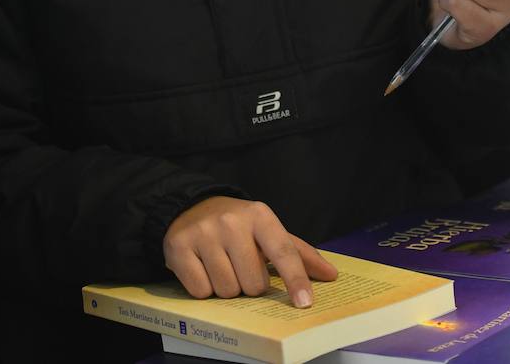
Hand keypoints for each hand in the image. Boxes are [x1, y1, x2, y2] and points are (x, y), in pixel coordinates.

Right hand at [163, 197, 337, 307]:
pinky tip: (202, 268)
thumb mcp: (268, 230)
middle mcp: (231, 222)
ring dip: (227, 287)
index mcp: (260, 216)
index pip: (283, 252)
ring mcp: (203, 233)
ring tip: (221, 266)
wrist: (190, 207)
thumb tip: (330, 274)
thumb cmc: (237, 225)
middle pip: (253, 283)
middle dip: (249, 284)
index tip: (304, 302)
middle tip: (241, 266)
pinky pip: (200, 291)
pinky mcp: (178, 247)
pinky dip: (203, 288)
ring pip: (227, 290)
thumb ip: (299, 253)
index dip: (295, 279)